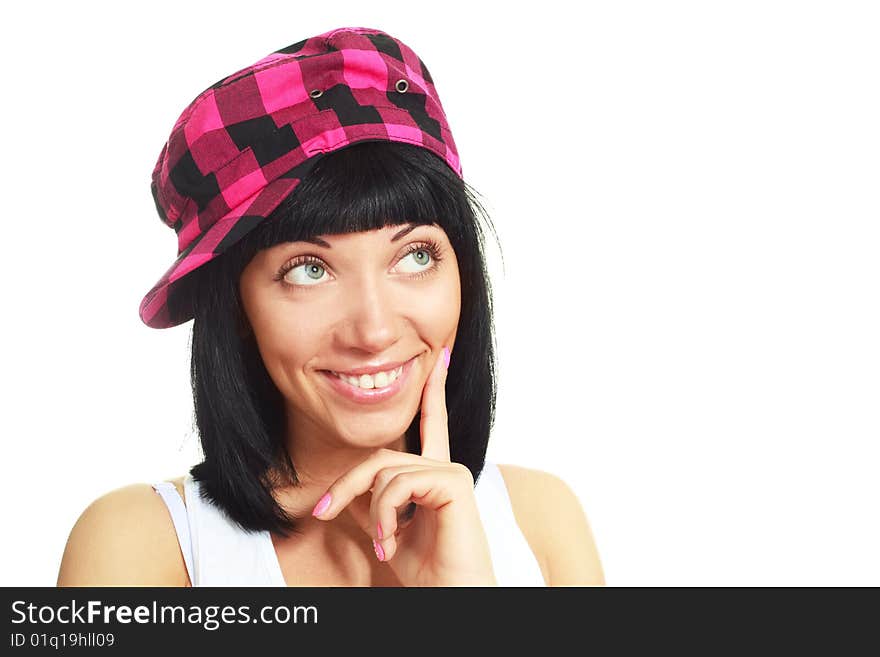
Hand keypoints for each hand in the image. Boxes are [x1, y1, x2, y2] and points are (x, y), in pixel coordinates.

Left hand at [311, 346, 497, 585]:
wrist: (451, 596)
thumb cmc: (427, 571)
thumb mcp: (389, 530)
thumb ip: (375, 501)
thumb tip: (349, 487)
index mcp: (434, 474)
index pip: (430, 423)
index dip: (433, 391)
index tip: (441, 357)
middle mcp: (445, 466)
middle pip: (379, 456)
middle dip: (346, 485)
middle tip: (321, 513)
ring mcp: (451, 471)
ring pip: (384, 472)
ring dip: (371, 514)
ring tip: (382, 546)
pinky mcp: (454, 481)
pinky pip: (398, 484)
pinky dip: (386, 516)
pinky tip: (393, 542)